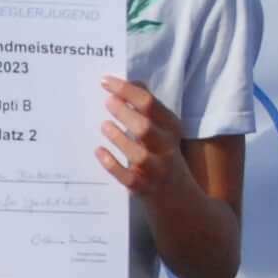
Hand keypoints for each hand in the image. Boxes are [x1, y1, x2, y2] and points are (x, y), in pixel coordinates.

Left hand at [97, 78, 189, 197]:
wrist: (178, 196)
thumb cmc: (163, 153)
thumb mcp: (163, 128)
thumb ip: (148, 106)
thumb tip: (131, 81)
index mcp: (170, 127)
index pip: (149, 104)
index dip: (126, 90)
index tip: (105, 82)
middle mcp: (166, 147)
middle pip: (145, 127)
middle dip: (124, 113)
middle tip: (107, 102)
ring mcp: (156, 170)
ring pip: (139, 155)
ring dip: (119, 139)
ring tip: (104, 126)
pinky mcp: (143, 188)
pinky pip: (128, 178)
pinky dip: (112, 164)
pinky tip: (99, 152)